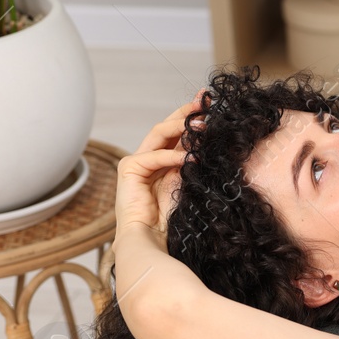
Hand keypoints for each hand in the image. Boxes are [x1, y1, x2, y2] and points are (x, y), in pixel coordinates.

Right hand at [115, 90, 206, 245]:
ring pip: (159, 134)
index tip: (209, 103)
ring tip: (203, 124)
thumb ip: (193, 163)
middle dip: (185, 112)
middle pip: (166, 127)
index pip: (177, 134)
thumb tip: (209, 143)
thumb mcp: (188, 183)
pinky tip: (190, 157)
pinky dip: (172, 156)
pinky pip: (154, 156)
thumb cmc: (170, 217)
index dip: (191, 117)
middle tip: (203, 100)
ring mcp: (136, 162)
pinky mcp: (129, 169)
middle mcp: (147, 158)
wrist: (150, 238)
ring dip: (181, 126)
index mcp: (162, 162)